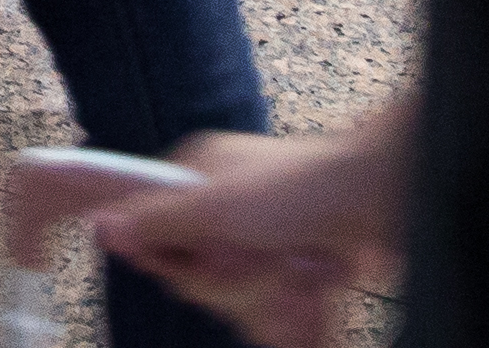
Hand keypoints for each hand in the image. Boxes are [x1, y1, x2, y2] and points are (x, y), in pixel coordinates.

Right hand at [99, 125, 405, 347]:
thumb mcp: (216, 206)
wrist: (386, 198)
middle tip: (259, 261)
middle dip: (235, 281)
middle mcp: (227, 208)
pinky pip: (276, 309)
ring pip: (240, 299)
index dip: (175, 261)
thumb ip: (156, 221)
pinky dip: (298, 306)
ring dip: (274, 295)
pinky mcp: (296, 268)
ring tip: (303, 271)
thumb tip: (102, 226)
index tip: (197, 262)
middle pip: (200, 276)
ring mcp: (264, 240)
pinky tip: (317, 290)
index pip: (155, 234)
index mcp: (198, 179)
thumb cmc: (302, 189)